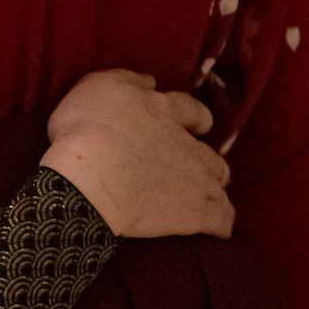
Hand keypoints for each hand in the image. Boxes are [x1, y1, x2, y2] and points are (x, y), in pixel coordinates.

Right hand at [41, 69, 232, 239]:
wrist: (90, 176)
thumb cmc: (86, 128)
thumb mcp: (96, 86)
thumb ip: (127, 80)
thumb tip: (151, 80)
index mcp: (164, 112)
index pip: (192, 111)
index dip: (198, 118)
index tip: (201, 124)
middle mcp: (186, 145)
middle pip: (211, 154)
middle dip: (210, 160)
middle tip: (200, 168)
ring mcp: (195, 180)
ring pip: (220, 185)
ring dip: (217, 189)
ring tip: (211, 199)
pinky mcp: (194, 213)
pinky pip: (220, 219)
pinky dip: (222, 222)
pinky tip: (219, 228)